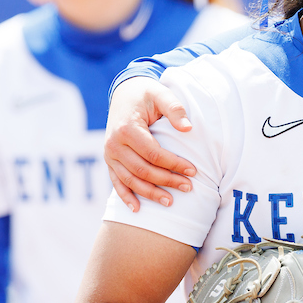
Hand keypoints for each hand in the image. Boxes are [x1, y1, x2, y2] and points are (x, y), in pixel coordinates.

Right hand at [104, 77, 196, 210]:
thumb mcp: (161, 93)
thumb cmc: (147, 94)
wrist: (124, 93)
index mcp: (127, 129)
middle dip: (167, 181)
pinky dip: (125, 196)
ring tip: (170, 202)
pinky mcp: (109, 160)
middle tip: (188, 187)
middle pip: (143, 170)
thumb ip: (175, 108)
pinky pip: (116, 182)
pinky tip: (137, 209)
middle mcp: (114, 144)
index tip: (193, 170)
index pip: (154, 154)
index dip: (174, 164)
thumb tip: (188, 128)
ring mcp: (109, 154)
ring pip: (130, 180)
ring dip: (150, 193)